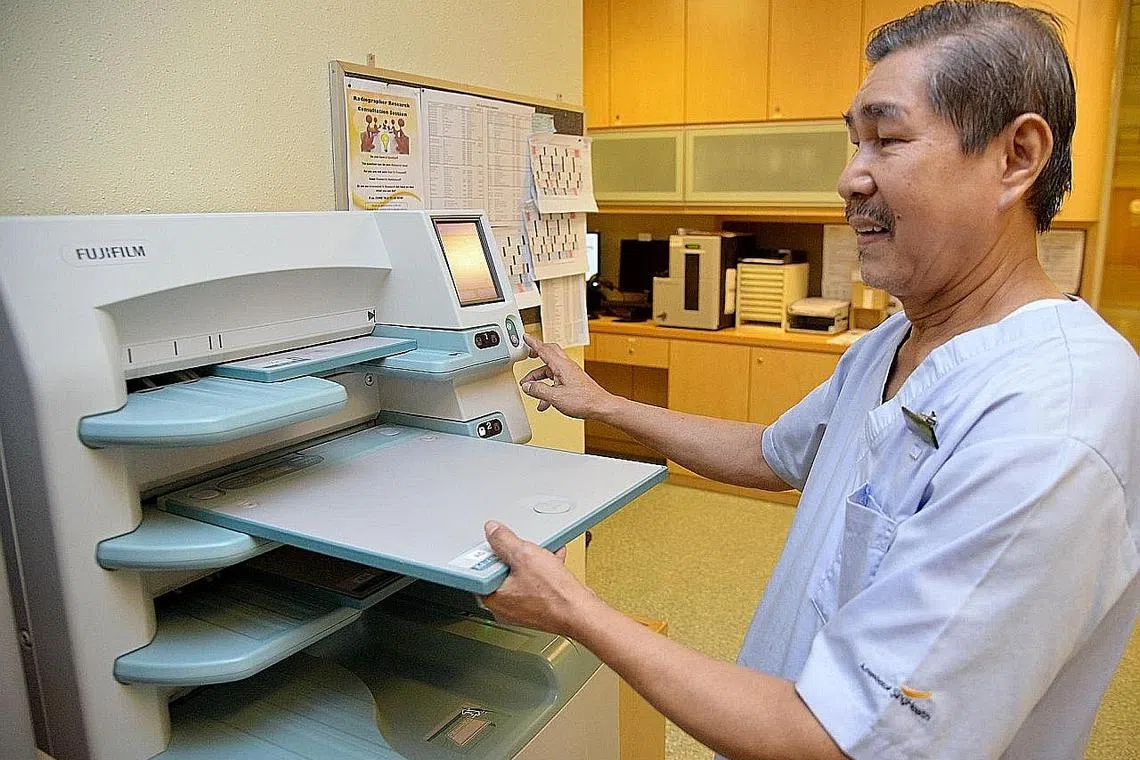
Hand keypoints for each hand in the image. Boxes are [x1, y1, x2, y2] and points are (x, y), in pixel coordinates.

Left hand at [479, 520, 599, 636]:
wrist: (581, 611)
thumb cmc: (555, 594)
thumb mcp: (524, 555)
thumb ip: (504, 540)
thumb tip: (492, 531)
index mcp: (493, 598)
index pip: (480, 570)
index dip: (490, 552)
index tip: (499, 542)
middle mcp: (504, 608)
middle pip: (501, 572)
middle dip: (515, 555)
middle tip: (525, 549)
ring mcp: (521, 609)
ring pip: (520, 577)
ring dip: (532, 561)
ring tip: (543, 553)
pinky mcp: (537, 608)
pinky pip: (534, 584)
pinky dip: (542, 572)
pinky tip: (553, 560)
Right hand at [518, 334, 617, 419]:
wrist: (601, 407)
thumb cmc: (584, 401)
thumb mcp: (555, 397)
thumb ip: (539, 390)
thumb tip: (528, 386)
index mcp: (561, 366)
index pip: (544, 349)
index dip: (533, 343)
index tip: (526, 337)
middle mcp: (567, 366)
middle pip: (549, 354)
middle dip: (536, 355)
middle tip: (528, 355)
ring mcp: (571, 373)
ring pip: (551, 370)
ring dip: (540, 378)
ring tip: (531, 389)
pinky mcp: (574, 381)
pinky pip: (557, 380)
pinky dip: (549, 388)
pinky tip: (545, 401)